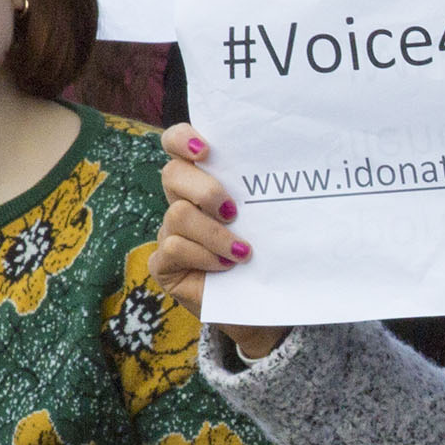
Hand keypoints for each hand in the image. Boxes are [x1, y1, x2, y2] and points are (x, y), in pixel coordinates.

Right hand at [153, 125, 286, 355]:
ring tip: (242, 252)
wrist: (262, 305)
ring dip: (215, 234)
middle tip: (232, 211)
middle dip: (205, 190)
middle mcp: (181, 202)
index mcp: (203, 182)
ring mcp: (169, 232)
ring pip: (178, 214)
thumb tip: (282, 170)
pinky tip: (226, 267)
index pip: (177, 144)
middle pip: (173, 174)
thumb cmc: (267, 256)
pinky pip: (174, 247)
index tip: (204, 149)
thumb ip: (260, 194)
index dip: (182, 138)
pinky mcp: (162, 263)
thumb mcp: (267, 220)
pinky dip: (205, 256)